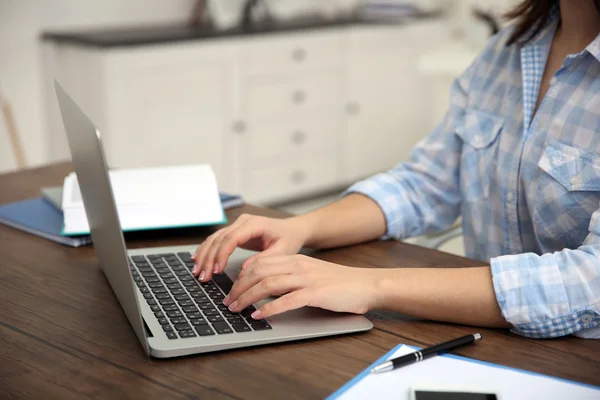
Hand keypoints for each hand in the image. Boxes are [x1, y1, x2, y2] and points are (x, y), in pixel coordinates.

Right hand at [192, 214, 310, 281]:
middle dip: (209, 258)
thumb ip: (264, 259)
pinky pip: (217, 239)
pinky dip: (206, 250)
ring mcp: (237, 225)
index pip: (232, 238)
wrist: (292, 230)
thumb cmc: (289, 239)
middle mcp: (243, 222)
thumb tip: (244, 269)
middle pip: (219, 238)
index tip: (216, 270)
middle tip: (203, 276)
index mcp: (255, 224)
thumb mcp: (283, 251)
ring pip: (215, 238)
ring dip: (204, 255)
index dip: (221, 254)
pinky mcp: (234, 231)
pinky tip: (197, 260)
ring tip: (197, 272)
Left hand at [222, 254, 382, 318]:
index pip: (260, 263)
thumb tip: (266, 288)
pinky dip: (268, 308)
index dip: (241, 276)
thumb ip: (290, 276)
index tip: (232, 289)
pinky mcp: (315, 294)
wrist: (366, 284)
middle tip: (228, 302)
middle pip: (258, 272)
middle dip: (238, 287)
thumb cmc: (340, 283)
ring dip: (247, 297)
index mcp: (295, 259)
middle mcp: (298, 266)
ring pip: (267, 284)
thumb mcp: (311, 273)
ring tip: (236, 309)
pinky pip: (286, 300)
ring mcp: (306, 279)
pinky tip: (258, 315)